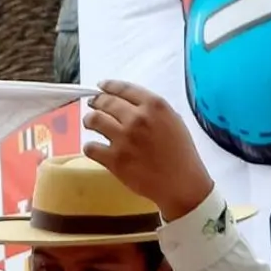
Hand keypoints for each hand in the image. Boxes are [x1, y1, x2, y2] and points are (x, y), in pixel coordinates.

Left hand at [83, 81, 213, 220]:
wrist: (181, 183)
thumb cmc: (181, 154)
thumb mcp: (174, 121)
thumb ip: (153, 110)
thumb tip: (133, 105)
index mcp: (154, 106)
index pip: (124, 89)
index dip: (108, 86)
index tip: (101, 86)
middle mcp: (137, 118)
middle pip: (106, 102)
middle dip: (96, 102)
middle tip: (93, 105)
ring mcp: (124, 138)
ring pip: (94, 120)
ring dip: (89, 120)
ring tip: (90, 123)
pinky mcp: (115, 159)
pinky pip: (91, 147)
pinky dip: (90, 146)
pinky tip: (93, 148)